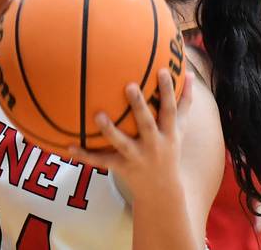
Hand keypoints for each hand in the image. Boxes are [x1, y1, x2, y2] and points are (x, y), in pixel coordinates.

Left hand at [68, 70, 192, 192]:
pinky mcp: (121, 168)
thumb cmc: (170, 149)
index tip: (162, 70)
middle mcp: (154, 145)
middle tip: (129, 85)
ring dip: (109, 131)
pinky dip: (85, 156)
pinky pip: (102, 161)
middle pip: (146, 124)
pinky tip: (69, 146)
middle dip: (139, 106)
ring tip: (97, 115)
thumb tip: (191, 73)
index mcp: (169, 133)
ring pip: (122, 144)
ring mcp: (137, 157)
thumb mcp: (181, 128)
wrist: (161, 190)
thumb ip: (186, 101)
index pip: (170, 109)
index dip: (168, 91)